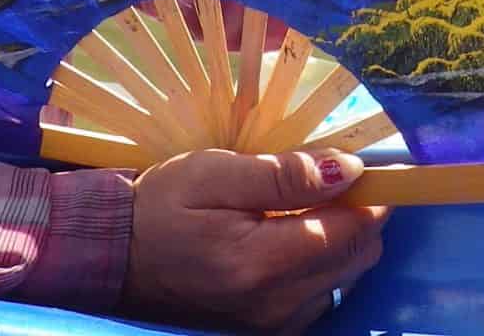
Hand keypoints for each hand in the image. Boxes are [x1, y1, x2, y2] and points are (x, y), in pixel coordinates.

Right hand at [120, 148, 388, 333]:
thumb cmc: (160, 208)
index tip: (369, 164)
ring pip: (346, 276)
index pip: (353, 229)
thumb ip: (283, 175)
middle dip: (359, 213)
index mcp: (264, 264)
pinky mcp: (268, 329)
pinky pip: (321, 293)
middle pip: (359, 255)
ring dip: (343, 238)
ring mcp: (274, 324)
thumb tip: (349, 170)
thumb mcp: (214, 174)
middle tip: (331, 179)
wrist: (113, 259)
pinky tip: (294, 237)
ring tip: (307, 206)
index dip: (371, 192)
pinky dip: (323, 262)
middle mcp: (277, 305)